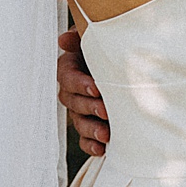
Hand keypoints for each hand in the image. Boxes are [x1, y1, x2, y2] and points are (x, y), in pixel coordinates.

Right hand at [57, 28, 108, 156]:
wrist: (122, 59)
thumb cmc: (107, 44)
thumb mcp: (95, 37)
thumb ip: (80, 37)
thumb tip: (63, 40)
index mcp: (69, 68)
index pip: (68, 78)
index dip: (81, 84)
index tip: (97, 88)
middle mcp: (72, 91)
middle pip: (74, 102)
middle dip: (89, 107)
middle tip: (106, 110)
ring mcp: (80, 110)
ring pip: (79, 122)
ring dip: (91, 129)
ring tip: (106, 134)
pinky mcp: (90, 124)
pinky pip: (85, 139)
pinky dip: (91, 145)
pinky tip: (102, 149)